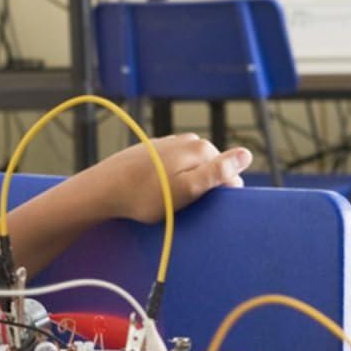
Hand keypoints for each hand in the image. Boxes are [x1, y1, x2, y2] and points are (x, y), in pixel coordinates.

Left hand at [88, 134, 250, 224]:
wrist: (103, 188)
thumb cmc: (145, 195)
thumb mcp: (187, 189)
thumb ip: (218, 172)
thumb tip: (247, 154)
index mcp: (201, 148)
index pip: (229, 174)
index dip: (222, 197)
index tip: (203, 210)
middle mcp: (187, 140)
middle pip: (211, 169)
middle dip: (204, 189)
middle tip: (183, 207)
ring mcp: (169, 144)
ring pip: (192, 168)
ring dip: (187, 185)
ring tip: (169, 202)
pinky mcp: (153, 151)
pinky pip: (174, 167)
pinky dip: (171, 180)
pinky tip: (157, 192)